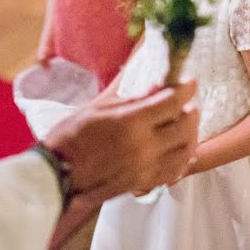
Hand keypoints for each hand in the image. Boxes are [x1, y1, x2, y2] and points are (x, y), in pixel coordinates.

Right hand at [43, 81, 198, 208]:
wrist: (58, 174)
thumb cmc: (70, 138)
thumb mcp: (96, 106)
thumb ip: (125, 90)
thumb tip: (138, 67)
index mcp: (132, 122)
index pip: (173, 102)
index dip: (185, 89)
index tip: (188, 83)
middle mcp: (145, 146)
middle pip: (186, 126)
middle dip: (190, 111)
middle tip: (186, 103)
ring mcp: (146, 167)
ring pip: (186, 150)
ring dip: (190, 135)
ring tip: (184, 125)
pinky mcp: (144, 182)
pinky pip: (175, 171)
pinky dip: (181, 158)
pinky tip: (178, 151)